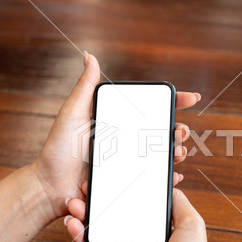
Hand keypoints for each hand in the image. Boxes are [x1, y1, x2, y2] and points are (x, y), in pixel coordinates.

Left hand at [32, 52, 199, 218]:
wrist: (50, 186)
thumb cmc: (58, 149)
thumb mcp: (72, 113)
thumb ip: (85, 87)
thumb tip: (88, 55)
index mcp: (117, 122)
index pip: (150, 109)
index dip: (173, 102)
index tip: (191, 98)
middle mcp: (126, 140)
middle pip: (161, 132)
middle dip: (178, 131)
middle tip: (180, 132)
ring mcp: (128, 162)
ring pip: (161, 155)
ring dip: (176, 153)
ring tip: (179, 153)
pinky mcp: (127, 182)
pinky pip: (153, 179)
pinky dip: (168, 177)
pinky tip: (175, 176)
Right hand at [65, 185, 216, 241]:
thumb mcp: (191, 226)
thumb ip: (179, 204)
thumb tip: (168, 186)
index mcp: (149, 239)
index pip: (123, 218)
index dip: (108, 205)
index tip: (96, 191)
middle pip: (105, 233)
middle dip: (89, 217)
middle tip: (76, 203)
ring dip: (81, 236)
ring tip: (71, 221)